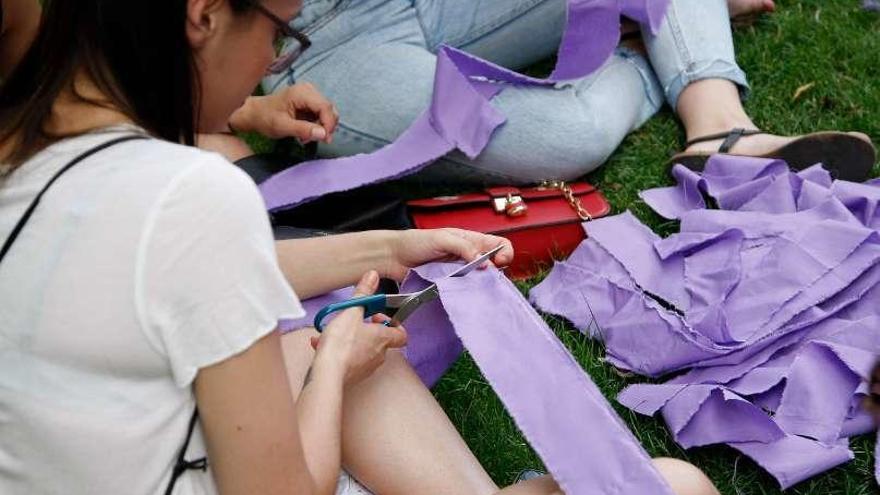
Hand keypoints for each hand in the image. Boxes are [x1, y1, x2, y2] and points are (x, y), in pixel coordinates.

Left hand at [228, 83, 338, 142]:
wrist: (255, 113)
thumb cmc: (265, 118)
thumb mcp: (282, 126)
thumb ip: (303, 130)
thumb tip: (323, 134)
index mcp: (301, 92)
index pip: (325, 107)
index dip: (329, 124)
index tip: (326, 139)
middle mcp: (308, 90)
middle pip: (329, 109)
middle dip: (325, 127)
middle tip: (313, 140)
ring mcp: (310, 94)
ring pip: (327, 112)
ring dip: (321, 127)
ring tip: (306, 136)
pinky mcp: (310, 101)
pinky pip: (321, 114)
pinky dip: (317, 125)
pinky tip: (306, 131)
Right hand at [311, 271, 407, 385]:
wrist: (327, 374)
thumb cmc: (342, 344)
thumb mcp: (351, 311)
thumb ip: (363, 293)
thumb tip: (373, 275)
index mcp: (383, 338)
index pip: (401, 334)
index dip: (393, 323)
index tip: (378, 315)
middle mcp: (378, 355)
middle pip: (381, 339)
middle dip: (368, 328)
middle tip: (355, 320)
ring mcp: (366, 367)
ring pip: (363, 349)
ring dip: (351, 339)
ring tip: (334, 332)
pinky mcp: (352, 376)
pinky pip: (349, 359)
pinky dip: (339, 351)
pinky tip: (321, 344)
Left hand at [383, 229, 513, 281]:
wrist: (394, 257)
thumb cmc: (416, 242)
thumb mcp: (442, 238)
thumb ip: (464, 247)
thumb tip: (485, 263)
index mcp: (471, 240)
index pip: (499, 244)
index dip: (504, 253)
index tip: (499, 262)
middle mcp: (469, 256)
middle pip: (494, 266)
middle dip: (494, 273)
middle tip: (484, 277)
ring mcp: (460, 272)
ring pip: (481, 281)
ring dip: (480, 284)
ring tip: (471, 285)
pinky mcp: (450, 285)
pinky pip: (465, 291)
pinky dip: (466, 293)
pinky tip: (461, 293)